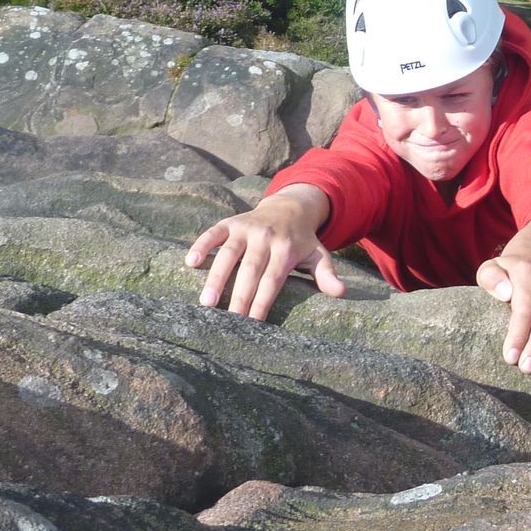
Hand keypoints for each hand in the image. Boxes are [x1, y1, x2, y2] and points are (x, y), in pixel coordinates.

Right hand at [184, 186, 343, 319]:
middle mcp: (266, 238)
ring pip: (229, 254)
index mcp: (286, 250)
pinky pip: (214, 232)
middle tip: (227, 322)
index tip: (253, 325)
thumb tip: (340, 292)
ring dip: (216, 277)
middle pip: (250, 271)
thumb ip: (326, 274)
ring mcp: (247, 228)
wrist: (290, 206)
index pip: (272, 281)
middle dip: (239, 297)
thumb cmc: (302, 241)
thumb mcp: (318, 255)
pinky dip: (201, 245)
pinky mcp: (232, 222)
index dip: (262, 302)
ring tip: (206, 303)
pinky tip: (190, 263)